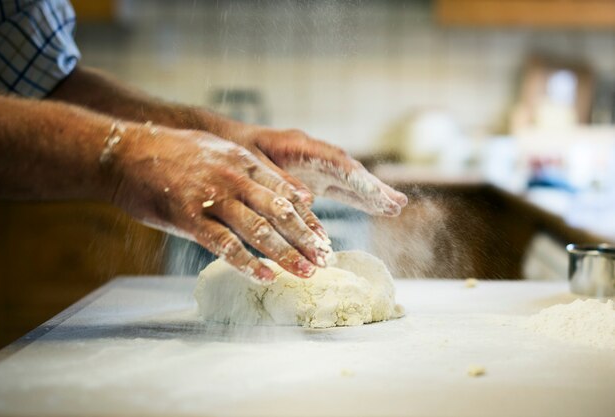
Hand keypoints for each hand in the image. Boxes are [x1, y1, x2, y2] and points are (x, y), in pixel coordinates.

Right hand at [110, 124, 331, 280]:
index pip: (285, 193)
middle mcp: (233, 177)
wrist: (125, 151)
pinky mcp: (188, 216)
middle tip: (324, 260)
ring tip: (305, 272)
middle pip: (279, 212)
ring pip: (258, 229)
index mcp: (243, 161)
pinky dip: (247, 263)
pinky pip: (224, 244)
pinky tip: (265, 277)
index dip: (307, 218)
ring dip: (285, 254)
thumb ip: (252, 171)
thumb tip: (284, 193)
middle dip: (305, 238)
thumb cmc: (173, 154)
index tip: (323, 238)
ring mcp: (211, 196)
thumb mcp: (219, 151)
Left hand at [221, 125, 407, 215]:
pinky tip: (375, 208)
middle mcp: (312, 153)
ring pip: (349, 179)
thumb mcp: (251, 163)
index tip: (376, 193)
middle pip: (349, 170)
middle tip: (398, 203)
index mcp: (298, 145)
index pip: (335, 162)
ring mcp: (314, 165)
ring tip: (396, 207)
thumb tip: (308, 199)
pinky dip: (357, 198)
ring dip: (371, 194)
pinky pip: (339, 187)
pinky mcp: (312, 176)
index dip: (357, 179)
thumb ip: (278, 180)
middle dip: (373, 187)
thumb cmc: (232, 149)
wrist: (223, 140)